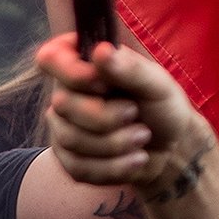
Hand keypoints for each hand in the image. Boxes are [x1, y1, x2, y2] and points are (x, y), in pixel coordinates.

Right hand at [42, 32, 217, 210]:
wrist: (168, 149)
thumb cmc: (162, 107)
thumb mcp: (156, 84)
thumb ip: (129, 68)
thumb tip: (100, 51)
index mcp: (82, 63)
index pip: (50, 58)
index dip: (73, 74)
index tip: (104, 84)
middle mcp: (65, 93)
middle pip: (61, 105)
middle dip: (105, 117)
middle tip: (135, 113)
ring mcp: (62, 128)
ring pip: (70, 139)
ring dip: (115, 143)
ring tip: (142, 137)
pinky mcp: (68, 160)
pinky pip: (79, 167)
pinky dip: (115, 167)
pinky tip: (134, 159)